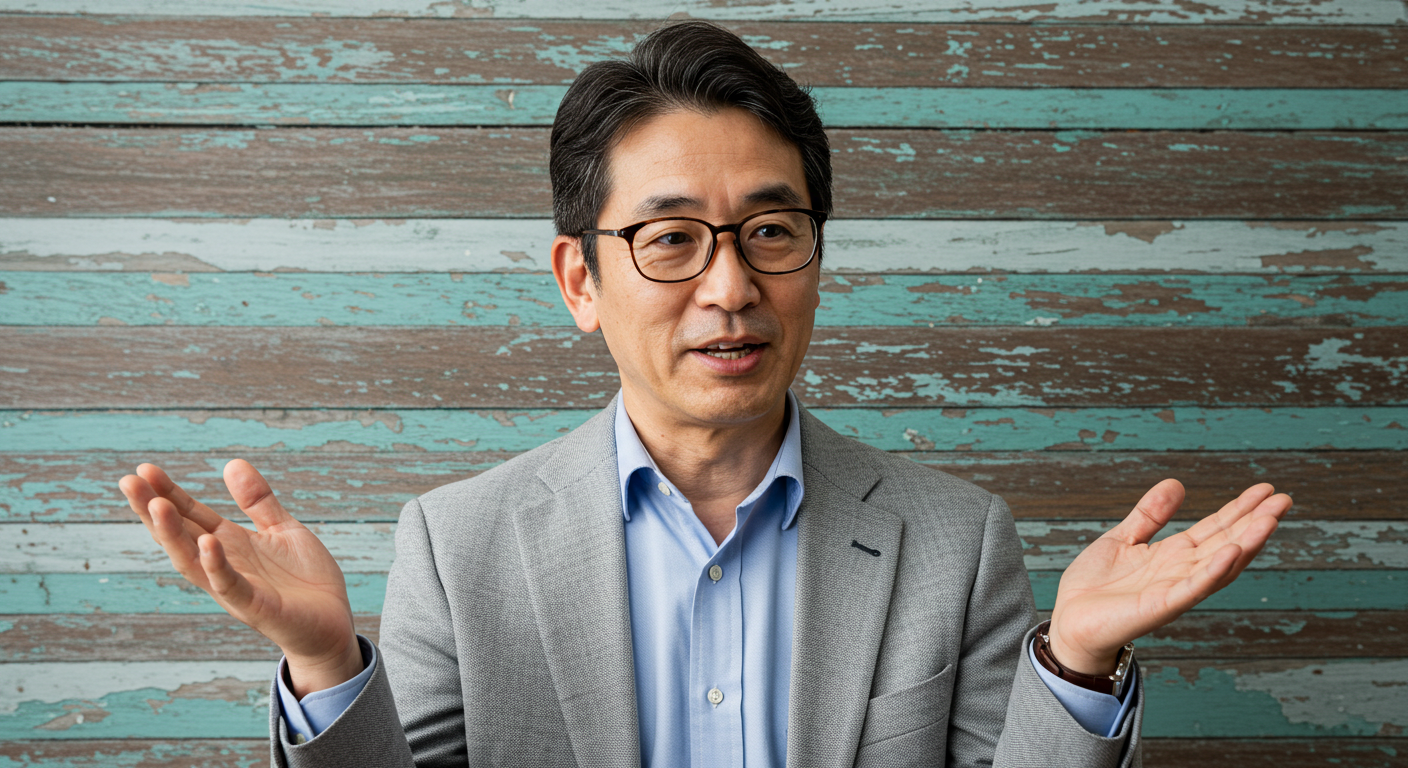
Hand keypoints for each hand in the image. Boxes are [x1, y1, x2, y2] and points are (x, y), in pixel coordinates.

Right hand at [119, 460, 362, 696]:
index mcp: (230, 546)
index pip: (190, 516)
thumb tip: (231, 463)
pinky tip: (208, 542)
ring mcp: (236, 589)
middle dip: (153, 510)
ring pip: (194, 562)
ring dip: (173, 536)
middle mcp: (224, 567)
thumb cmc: (304, 581)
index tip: (144, 468)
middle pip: (180, 536)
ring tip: (156, 505)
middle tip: (128, 481)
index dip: (168, 493)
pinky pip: (231, 587)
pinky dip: (217, 566)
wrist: (333, 626)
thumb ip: (257, 501)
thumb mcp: (282, 529)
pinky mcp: (257, 608)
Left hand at [1047, 479, 1290, 675]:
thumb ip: (1149, 515)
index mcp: (1173, 555)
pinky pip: (1193, 587)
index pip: (1215, 528)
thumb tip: (1177, 484)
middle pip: (1226, 543)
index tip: (1266, 490)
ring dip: (1246, 543)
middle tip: (1284, 499)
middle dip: (1254, 522)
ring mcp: (1174, 590)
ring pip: (1219, 564)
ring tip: (1270, 519)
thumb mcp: (1122, 538)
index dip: (1239, 509)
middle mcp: (1181, 572)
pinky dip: (1214, 570)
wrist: (1069, 622)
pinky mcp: (1161, 606)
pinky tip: (1233, 550)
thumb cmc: (1094, 586)